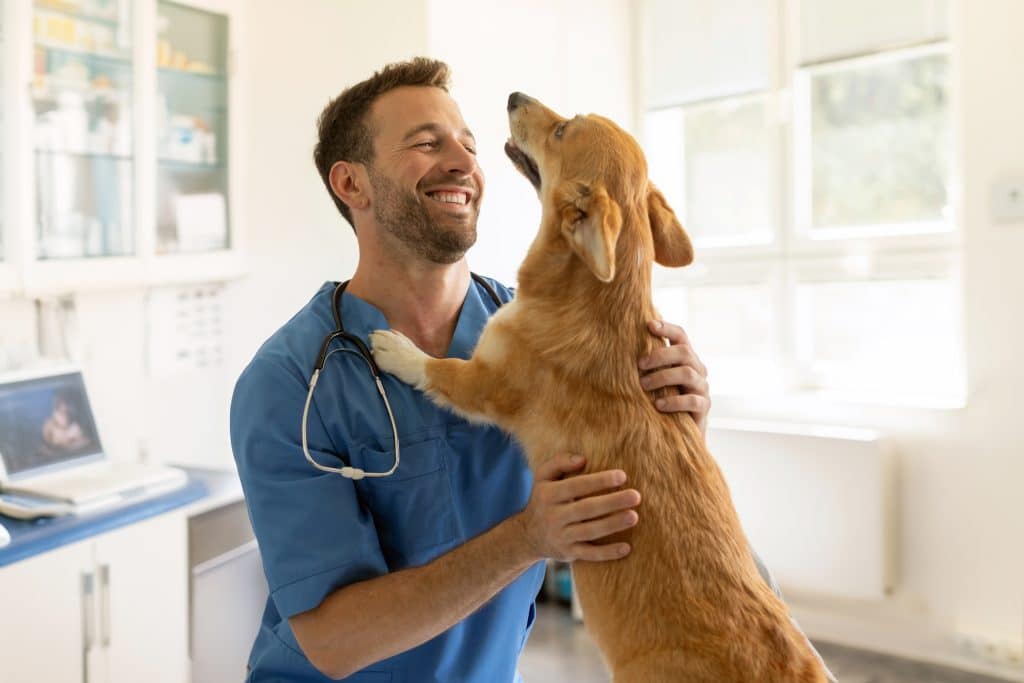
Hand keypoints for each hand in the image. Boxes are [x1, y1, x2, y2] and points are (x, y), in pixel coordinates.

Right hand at [514, 453, 639, 561]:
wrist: (528, 535)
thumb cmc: (544, 499)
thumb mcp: (543, 477)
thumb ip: (559, 461)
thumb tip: (582, 459)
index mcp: (548, 494)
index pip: (576, 486)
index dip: (599, 481)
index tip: (622, 476)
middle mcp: (553, 516)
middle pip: (586, 509)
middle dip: (612, 502)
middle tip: (636, 496)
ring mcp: (561, 537)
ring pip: (590, 531)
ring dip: (613, 524)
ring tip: (634, 516)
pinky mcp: (568, 553)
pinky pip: (590, 554)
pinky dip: (608, 553)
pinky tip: (627, 548)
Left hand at [638, 320, 710, 436]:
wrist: (678, 431)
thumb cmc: (662, 399)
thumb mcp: (655, 379)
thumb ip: (648, 364)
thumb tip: (620, 348)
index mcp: (686, 358)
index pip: (681, 336)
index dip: (667, 328)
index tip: (648, 325)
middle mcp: (697, 369)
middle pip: (684, 352)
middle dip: (660, 355)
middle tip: (639, 365)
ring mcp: (702, 387)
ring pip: (687, 374)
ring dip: (662, 377)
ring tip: (644, 385)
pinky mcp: (704, 407)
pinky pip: (692, 400)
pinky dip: (674, 401)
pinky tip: (658, 405)